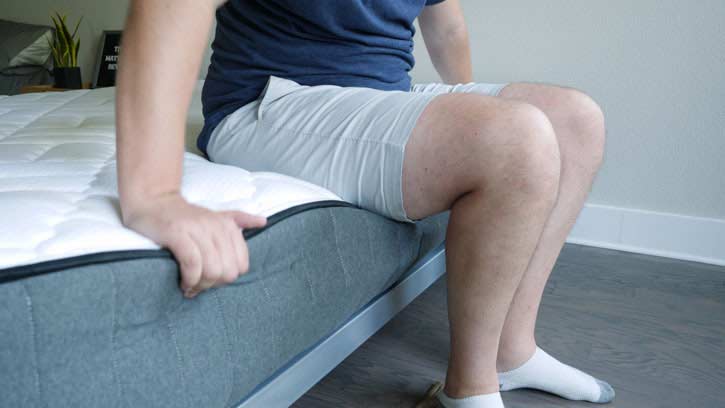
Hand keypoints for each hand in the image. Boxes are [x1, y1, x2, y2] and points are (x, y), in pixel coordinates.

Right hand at [121, 192, 266, 297]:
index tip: (210, 279)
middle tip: (198, 285)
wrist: (151, 201)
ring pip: (212, 270)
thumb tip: (263, 221)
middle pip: (228, 271)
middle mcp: (216, 226)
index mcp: (228, 225)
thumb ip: (240, 220)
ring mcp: (197, 229)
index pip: (241, 266)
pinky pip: (193, 264)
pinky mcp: (177, 234)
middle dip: (213, 285)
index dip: (226, 278)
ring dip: (200, 285)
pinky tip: (184, 282)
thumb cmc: (183, 216)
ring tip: (189, 286)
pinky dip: (189, 279)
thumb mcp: (216, 215)